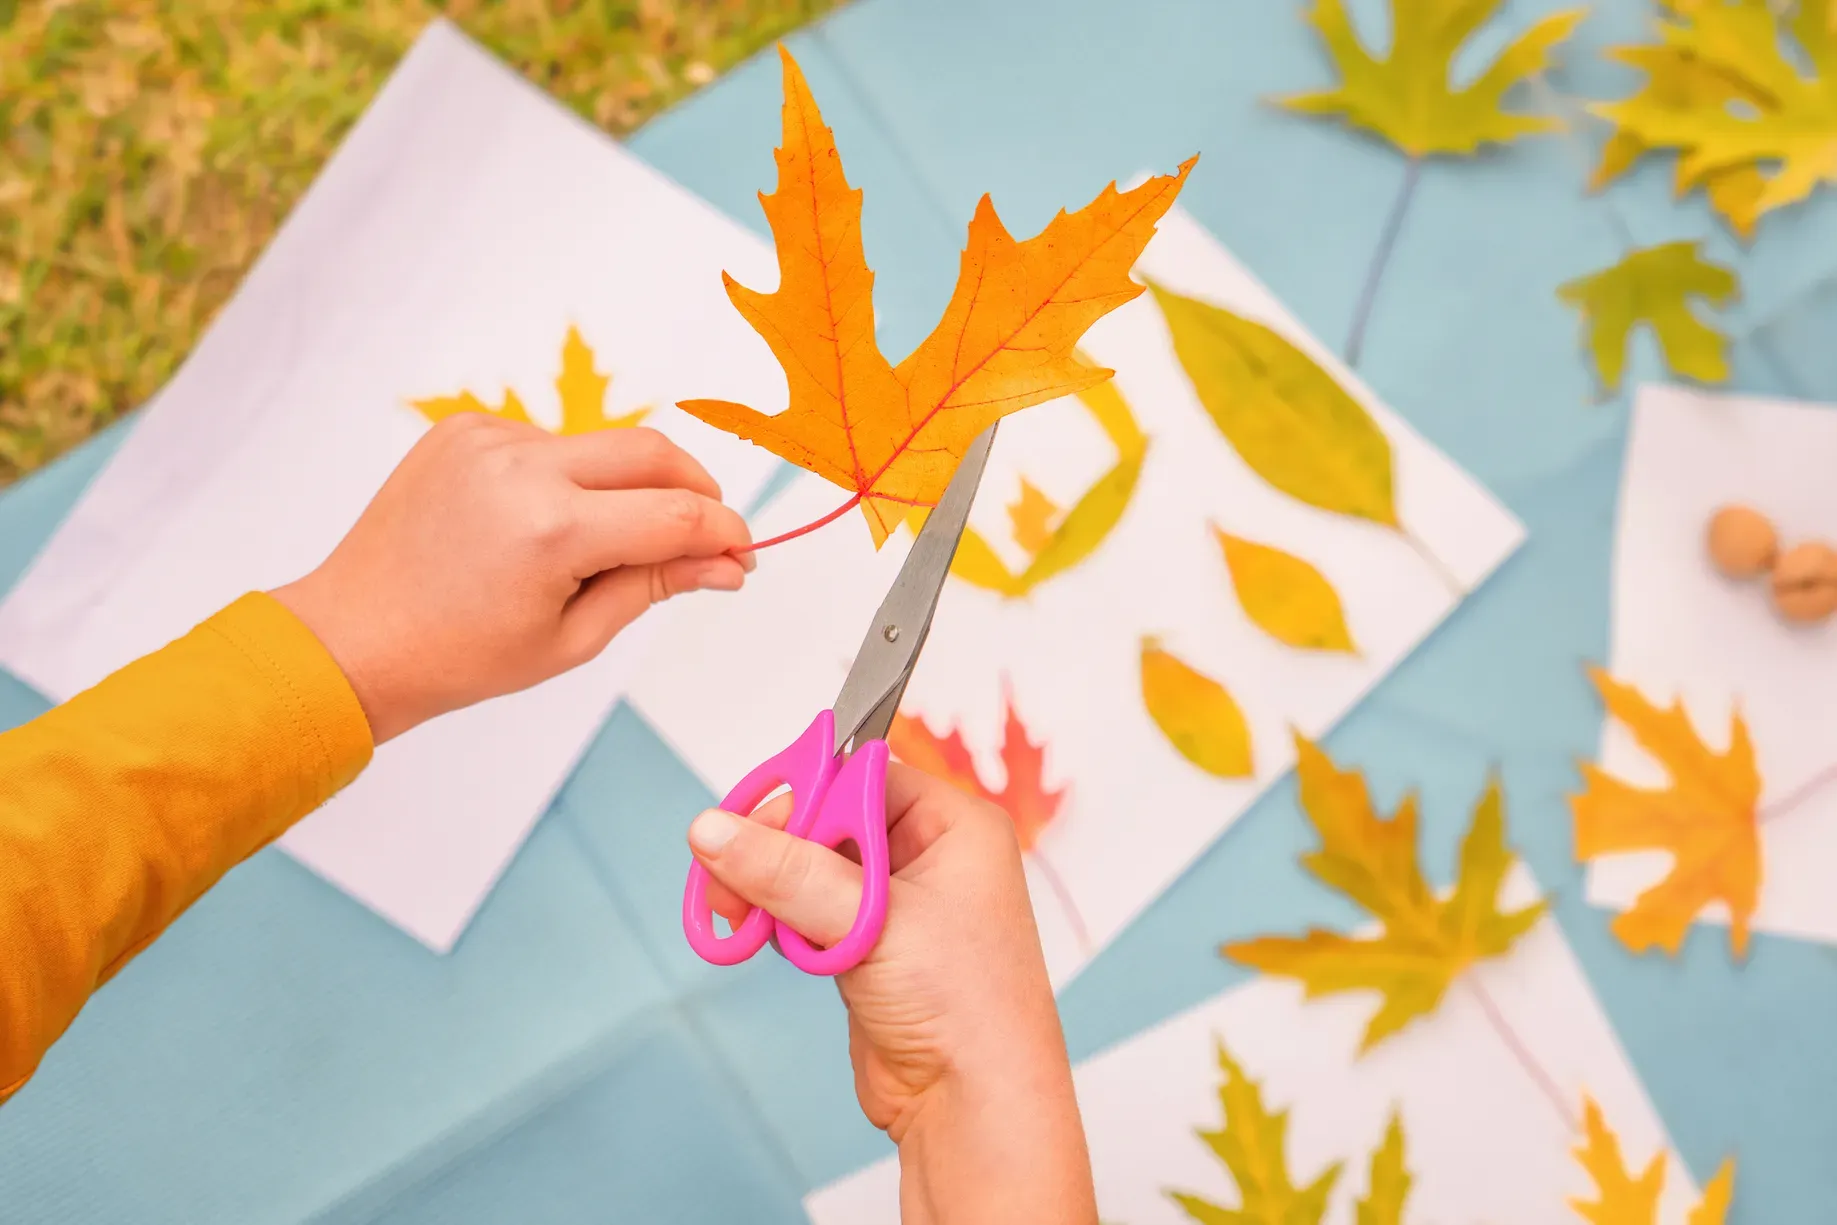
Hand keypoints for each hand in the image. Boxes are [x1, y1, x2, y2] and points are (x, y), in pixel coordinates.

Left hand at [274, 416, 752, 742]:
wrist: (356, 637)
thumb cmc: (460, 655)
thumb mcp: (574, 637)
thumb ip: (656, 585)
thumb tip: (726, 564)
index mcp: (553, 529)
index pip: (679, 514)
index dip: (726, 533)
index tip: (743, 555)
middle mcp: (522, 466)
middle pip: (653, 452)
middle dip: (696, 490)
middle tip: (709, 534)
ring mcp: (488, 438)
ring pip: (600, 446)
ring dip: (623, 488)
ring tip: (594, 549)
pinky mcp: (463, 427)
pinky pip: (547, 441)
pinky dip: (565, 477)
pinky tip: (535, 526)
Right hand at [687, 764, 1095, 1224]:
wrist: (974, 1109)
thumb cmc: (968, 1011)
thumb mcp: (872, 923)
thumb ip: (790, 873)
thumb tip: (716, 830)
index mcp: (954, 826)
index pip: (860, 775)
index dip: (803, 794)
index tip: (745, 820)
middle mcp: (928, 855)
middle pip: (826, 819)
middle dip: (774, 849)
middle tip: (727, 879)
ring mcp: (896, 902)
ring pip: (808, 867)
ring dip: (769, 889)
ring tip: (741, 919)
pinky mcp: (866, 945)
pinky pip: (805, 910)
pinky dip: (778, 922)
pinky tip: (762, 938)